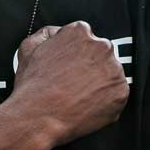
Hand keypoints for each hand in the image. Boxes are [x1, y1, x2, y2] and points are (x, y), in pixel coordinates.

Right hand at [9, 21, 128, 147]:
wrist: (39, 117)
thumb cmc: (33, 86)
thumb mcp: (28, 48)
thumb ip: (47, 33)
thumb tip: (57, 32)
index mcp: (80, 32)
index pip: (84, 38)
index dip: (76, 54)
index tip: (69, 67)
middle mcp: (101, 46)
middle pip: (100, 54)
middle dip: (90, 66)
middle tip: (73, 83)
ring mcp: (114, 70)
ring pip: (110, 74)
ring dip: (99, 83)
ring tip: (78, 96)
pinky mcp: (121, 92)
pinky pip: (116, 94)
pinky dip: (105, 101)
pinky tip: (86, 105)